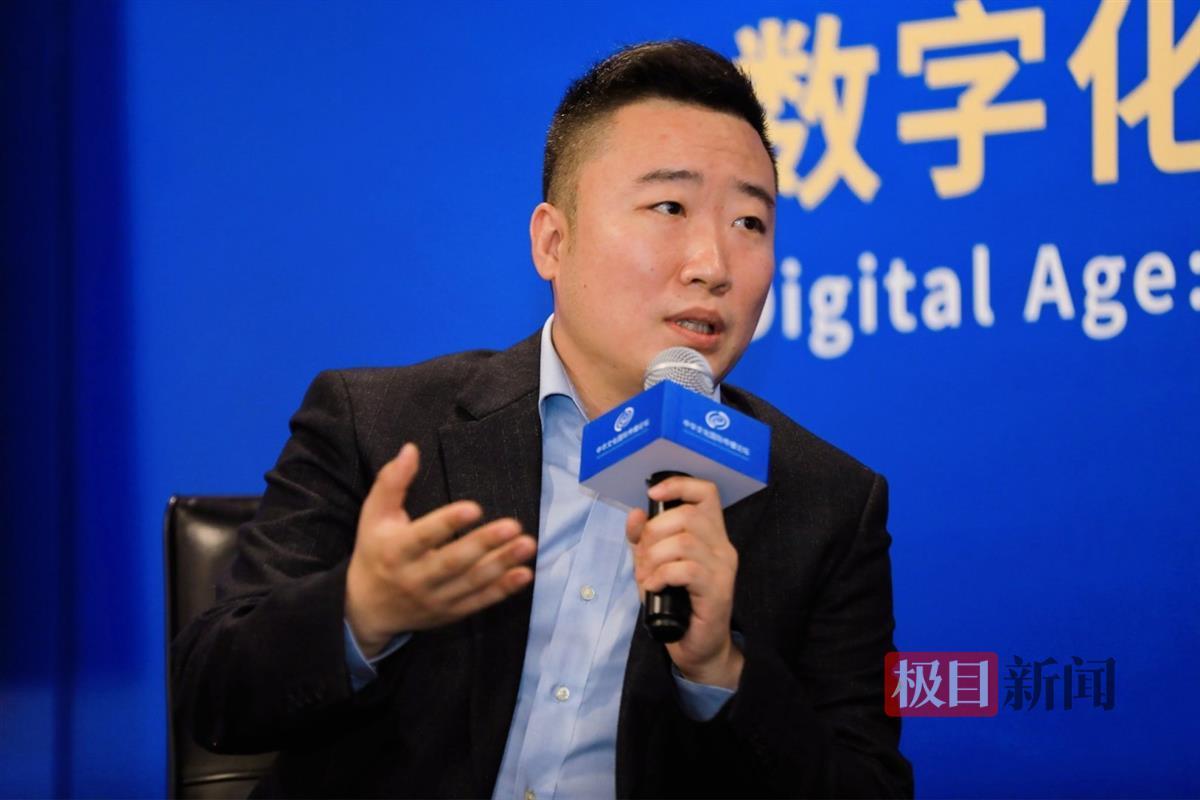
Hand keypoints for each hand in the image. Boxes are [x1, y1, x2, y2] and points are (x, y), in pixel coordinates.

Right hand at [345, 443, 535, 656]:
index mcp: (395, 551)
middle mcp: (415, 578)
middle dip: (484, 544)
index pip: (423, 536)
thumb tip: (411, 449)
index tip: (474, 508)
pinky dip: (502, 589)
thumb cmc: (375, 551)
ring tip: (527, 544)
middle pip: (453, 561)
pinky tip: (524, 574)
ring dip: (502, 564)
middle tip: (513, 526)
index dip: (448, 523)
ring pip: (471, 582)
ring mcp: (434, 598)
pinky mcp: (450, 612)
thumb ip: (392, 482)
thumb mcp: (374, 515)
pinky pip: (479, 601)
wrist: (367, 609)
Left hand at [626, 476, 743, 689]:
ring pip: (684, 541)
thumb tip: (635, 514)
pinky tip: (654, 586)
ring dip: (655, 557)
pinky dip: (662, 575)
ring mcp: (723, 567)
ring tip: (647, 576)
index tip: (653, 494)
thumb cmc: (675, 602)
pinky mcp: (718, 590)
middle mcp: (722, 545)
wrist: (697, 646)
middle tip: (643, 558)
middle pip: (688, 515)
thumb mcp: (652, 565)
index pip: (706, 492)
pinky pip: (686, 570)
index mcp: (710, 533)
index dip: (679, 484)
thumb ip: (643, 540)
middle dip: (654, 532)